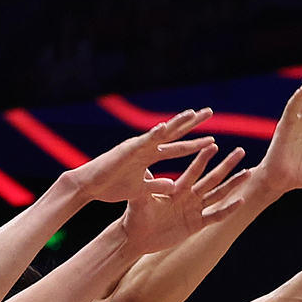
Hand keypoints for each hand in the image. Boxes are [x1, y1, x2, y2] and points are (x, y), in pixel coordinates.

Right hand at [76, 108, 218, 201]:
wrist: (89, 186)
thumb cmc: (111, 186)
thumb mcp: (142, 190)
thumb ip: (158, 184)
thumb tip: (174, 186)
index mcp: (150, 156)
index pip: (177, 147)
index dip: (194, 143)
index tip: (212, 138)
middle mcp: (146, 147)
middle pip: (174, 133)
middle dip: (192, 123)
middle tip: (209, 111)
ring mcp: (137, 147)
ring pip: (161, 132)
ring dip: (176, 122)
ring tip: (192, 113)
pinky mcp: (127, 151)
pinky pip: (143, 142)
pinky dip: (153, 134)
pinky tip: (164, 127)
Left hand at [119, 141, 250, 252]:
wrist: (137, 237)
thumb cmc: (135, 216)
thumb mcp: (138, 199)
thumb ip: (145, 185)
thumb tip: (143, 166)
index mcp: (177, 188)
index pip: (194, 170)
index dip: (203, 158)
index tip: (214, 144)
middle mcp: (189, 197)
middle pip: (212, 178)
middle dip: (226, 165)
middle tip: (240, 151)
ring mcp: (194, 211)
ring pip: (219, 194)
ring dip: (233, 184)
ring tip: (248, 172)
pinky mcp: (196, 225)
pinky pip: (215, 216)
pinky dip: (228, 210)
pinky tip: (241, 200)